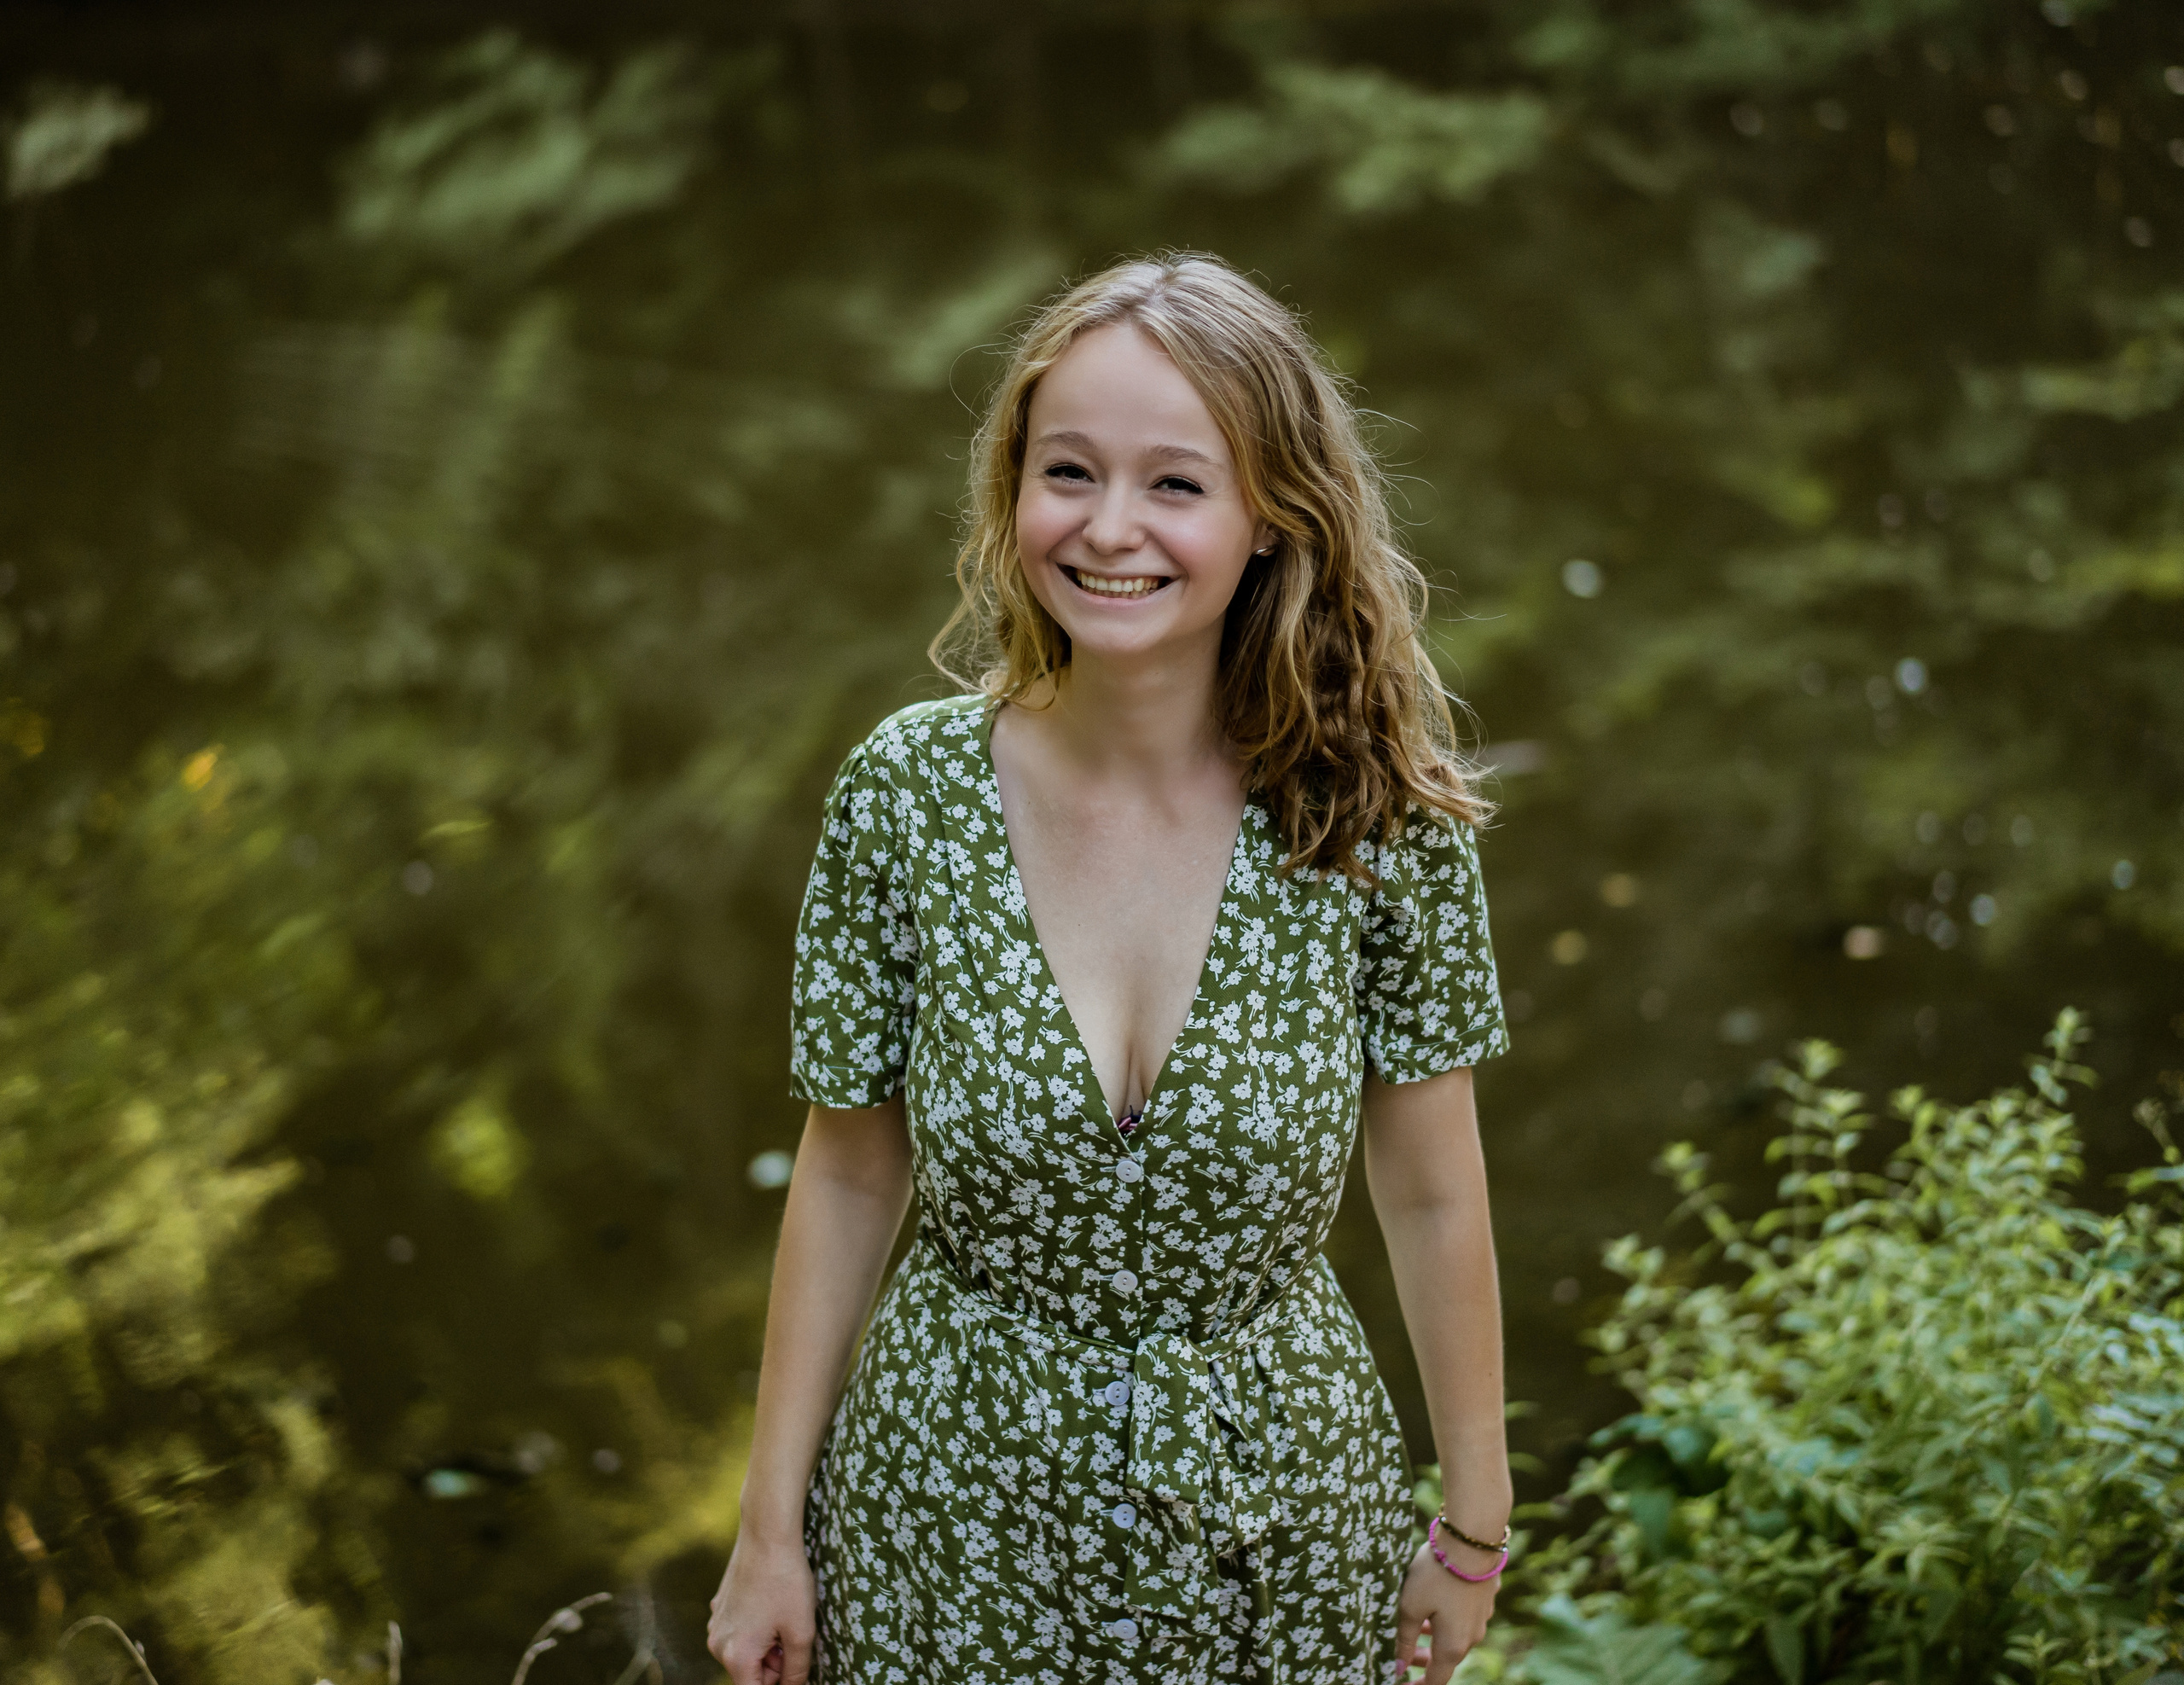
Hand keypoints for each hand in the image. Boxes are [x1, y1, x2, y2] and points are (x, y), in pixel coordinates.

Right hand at [707, 1534, 816, 1684]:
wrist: (766, 1535)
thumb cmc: (786, 1581)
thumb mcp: (802, 1632)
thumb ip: (797, 1671)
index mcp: (736, 1657)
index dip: (781, 1682)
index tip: (792, 1660)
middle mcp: (717, 1645)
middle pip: (751, 1673)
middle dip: (776, 1663)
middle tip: (793, 1634)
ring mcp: (715, 1624)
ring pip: (746, 1651)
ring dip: (767, 1644)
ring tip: (784, 1615)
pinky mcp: (719, 1607)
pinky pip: (740, 1631)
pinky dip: (757, 1627)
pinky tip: (772, 1602)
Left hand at [1394, 1539, 1497, 1684]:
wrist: (1471, 1540)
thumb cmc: (1436, 1574)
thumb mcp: (1410, 1606)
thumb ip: (1403, 1639)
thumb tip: (1398, 1667)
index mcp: (1453, 1646)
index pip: (1435, 1681)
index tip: (1400, 1682)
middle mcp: (1471, 1638)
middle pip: (1445, 1659)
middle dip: (1422, 1660)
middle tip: (1401, 1656)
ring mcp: (1481, 1618)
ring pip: (1453, 1637)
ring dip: (1432, 1637)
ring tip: (1413, 1626)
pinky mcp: (1483, 1600)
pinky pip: (1462, 1619)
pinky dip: (1445, 1620)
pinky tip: (1433, 1604)